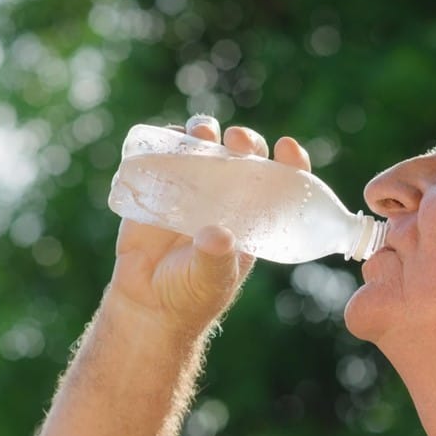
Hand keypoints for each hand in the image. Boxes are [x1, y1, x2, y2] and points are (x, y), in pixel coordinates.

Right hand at [105, 115, 313, 333]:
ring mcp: (193, 189)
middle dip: (246, 142)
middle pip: (244, 157)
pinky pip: (165, 156)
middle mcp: (227, 197)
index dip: (289, 163)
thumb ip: (215, 259)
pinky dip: (168, 140)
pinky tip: (170, 135)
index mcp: (254, 218)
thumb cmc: (190, 296)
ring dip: (206, 133)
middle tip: (237, 140)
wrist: (146, 303)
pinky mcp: (159, 187)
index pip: (281, 183)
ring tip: (202, 132)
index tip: (287, 147)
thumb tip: (218, 236)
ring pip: (205, 148)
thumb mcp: (209, 281)